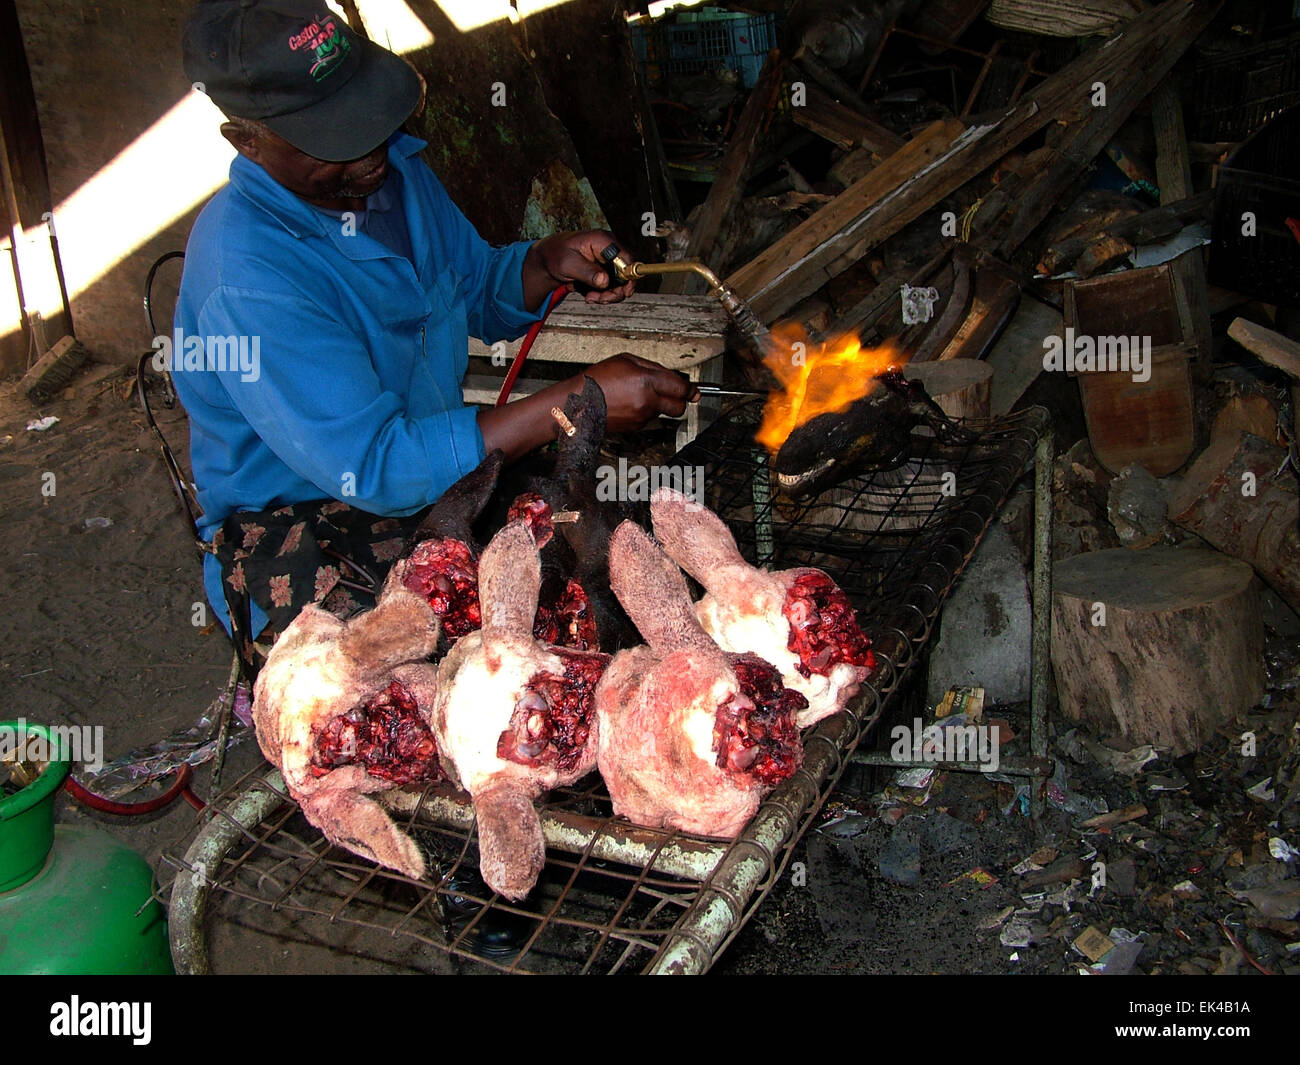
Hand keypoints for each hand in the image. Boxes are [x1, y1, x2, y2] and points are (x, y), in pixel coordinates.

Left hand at [524, 230, 636, 306]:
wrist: (548, 259)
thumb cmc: (556, 255)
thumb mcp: (568, 264)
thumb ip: (587, 272)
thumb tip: (605, 280)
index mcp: (602, 241)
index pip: (626, 257)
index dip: (629, 276)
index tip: (623, 291)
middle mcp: (609, 249)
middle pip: (627, 273)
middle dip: (616, 290)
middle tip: (601, 299)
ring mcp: (608, 261)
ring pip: (620, 283)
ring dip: (608, 295)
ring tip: (590, 298)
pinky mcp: (605, 271)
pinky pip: (612, 286)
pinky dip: (603, 295)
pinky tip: (590, 296)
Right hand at [577, 354, 699, 432]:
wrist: (578, 404)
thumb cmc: (598, 380)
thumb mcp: (626, 360)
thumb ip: (653, 368)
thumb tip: (671, 377)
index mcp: (646, 381)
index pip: (681, 389)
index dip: (691, 390)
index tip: (695, 391)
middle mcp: (647, 401)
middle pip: (679, 407)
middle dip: (680, 401)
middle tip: (675, 394)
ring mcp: (642, 417)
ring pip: (663, 412)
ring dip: (658, 404)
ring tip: (636, 393)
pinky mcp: (636, 427)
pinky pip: (649, 418)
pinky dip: (645, 411)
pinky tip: (629, 403)